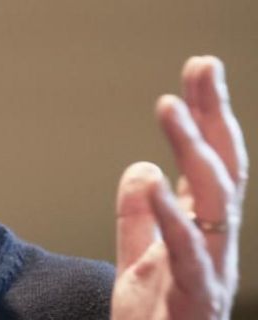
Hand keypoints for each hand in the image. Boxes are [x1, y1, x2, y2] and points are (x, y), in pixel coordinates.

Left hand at [113, 56, 247, 318]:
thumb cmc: (156, 319)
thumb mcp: (141, 259)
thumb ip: (139, 216)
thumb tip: (142, 167)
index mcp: (202, 228)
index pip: (211, 159)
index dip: (209, 114)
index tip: (202, 66)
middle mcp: (216, 243)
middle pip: (222, 168)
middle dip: (214, 115)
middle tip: (201, 67)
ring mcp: (211, 270)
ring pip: (216, 203)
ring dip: (194, 151)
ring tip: (169, 107)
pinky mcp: (195, 300)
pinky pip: (189, 254)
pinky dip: (171, 216)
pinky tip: (153, 181)